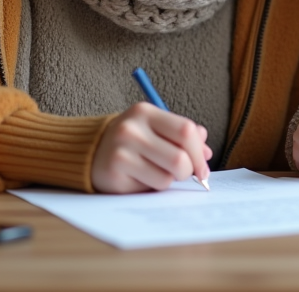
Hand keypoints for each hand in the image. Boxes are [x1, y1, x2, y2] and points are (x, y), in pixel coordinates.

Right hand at [90, 101, 211, 193]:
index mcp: (145, 112)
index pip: (186, 131)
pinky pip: (151, 187)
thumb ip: (181, 135)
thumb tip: (206, 152)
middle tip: (185, 174)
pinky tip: (142, 178)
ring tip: (158, 172)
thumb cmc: (133, 140)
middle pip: (180, 158)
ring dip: (170, 180)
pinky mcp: (115, 173)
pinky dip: (154, 186)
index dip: (199, 152)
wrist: (92, 151)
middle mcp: (131, 129)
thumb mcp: (155, 128)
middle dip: (189, 171)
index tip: (203, 167)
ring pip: (167, 177)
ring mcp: (121, 152)